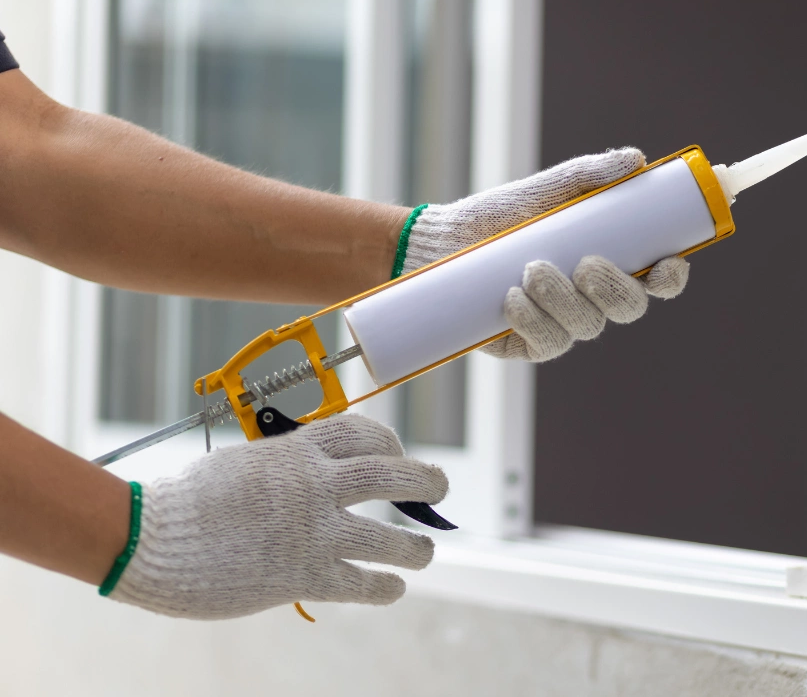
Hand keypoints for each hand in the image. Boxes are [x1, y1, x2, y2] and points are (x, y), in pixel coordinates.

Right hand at [108, 415, 447, 619]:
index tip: (397, 453)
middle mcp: (315, 486)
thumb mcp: (242, 464)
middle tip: (440, 488)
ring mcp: (314, 531)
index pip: (361, 433)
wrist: (151, 538)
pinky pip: (361, 582)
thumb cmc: (185, 500)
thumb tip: (306, 475)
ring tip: (425, 551)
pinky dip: (383, 586)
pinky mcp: (304, 575)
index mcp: (297, 451)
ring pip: (388, 537)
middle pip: (391, 475)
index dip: (389, 441)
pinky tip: (393, 588)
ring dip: (414, 546)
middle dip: (424, 481)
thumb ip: (282, 468)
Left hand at [400, 148, 689, 361]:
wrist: (445, 241)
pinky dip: (533, 320)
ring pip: (587, 326)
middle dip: (614, 290)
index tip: (668, 263)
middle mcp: (593, 298)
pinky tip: (512, 298)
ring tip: (531, 269)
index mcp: (609, 261)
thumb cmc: (500, 215)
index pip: (656, 278)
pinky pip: (547, 343)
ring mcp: (564, 324)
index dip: (671, 277)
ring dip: (563, 299)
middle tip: (586, 265)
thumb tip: (634, 161)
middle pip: (629, 308)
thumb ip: (589, 175)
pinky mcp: (530, 343)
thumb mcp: (545, 189)